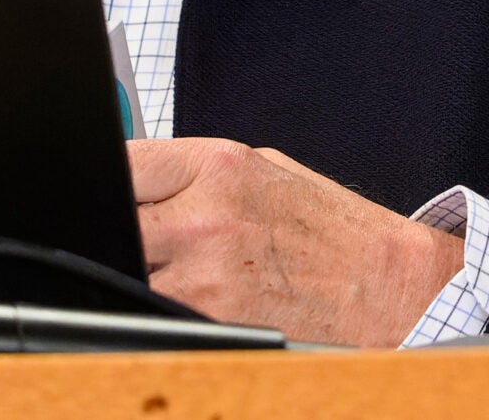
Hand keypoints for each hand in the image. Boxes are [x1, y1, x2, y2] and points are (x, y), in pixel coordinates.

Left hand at [129, 137, 465, 347]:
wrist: (388, 285)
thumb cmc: (330, 229)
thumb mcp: (262, 171)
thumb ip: (194, 174)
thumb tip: (137, 180)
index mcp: (217, 167)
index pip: (121, 163)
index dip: (104, 181)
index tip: (100, 192)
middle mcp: (204, 218)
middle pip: (112, 222)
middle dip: (114, 231)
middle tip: (138, 239)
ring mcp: (204, 277)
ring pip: (127, 274)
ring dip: (136, 272)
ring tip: (170, 270)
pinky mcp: (211, 325)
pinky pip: (156, 313)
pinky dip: (161, 307)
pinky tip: (189, 300)